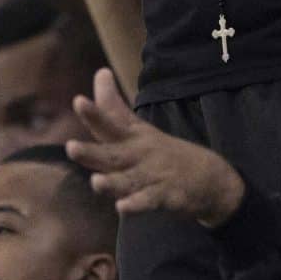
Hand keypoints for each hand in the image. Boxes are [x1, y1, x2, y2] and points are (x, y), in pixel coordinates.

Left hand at [65, 68, 243, 224]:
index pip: (110, 124)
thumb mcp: (138, 127)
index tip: (78, 101)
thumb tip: (100, 72)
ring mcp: (153, 176)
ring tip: (96, 182)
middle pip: (112, 154)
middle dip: (92, 152)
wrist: (210, 176)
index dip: (94, 114)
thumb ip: (113, 106)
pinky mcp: (166, 196)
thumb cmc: (163, 150)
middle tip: (70, 147)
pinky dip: (137, 204)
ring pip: (128, 180)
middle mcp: (139, 155)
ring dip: (112, 182)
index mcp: (131, 138)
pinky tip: (123, 208)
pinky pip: (149, 201)